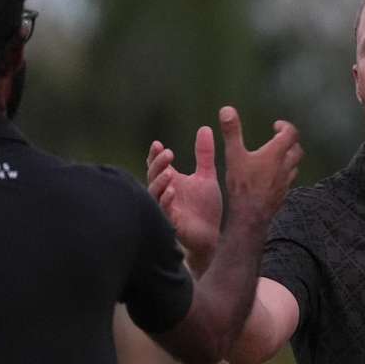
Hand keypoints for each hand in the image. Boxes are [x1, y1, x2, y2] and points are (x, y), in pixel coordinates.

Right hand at [146, 127, 222, 260]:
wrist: (211, 235)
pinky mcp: (170, 223)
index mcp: (170, 181)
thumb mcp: (206, 176)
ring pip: (154, 194)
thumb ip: (204, 154)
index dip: (155, 155)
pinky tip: (172, 191)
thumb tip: (204, 128)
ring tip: (169, 172)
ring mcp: (165, 208)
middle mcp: (164, 193)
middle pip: (152, 176)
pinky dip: (166, 201)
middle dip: (157, 165)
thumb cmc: (205, 208)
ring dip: (160, 182)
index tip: (158, 144)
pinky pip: (163, 211)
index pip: (157, 165)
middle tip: (168, 154)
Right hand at [217, 106, 302, 225]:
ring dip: (288, 159)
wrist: (250, 216)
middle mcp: (285, 167)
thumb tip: (227, 109)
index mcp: (276, 154)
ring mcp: (285, 183)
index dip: (285, 127)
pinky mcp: (282, 195)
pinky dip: (283, 175)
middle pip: (297, 150)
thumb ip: (231, 132)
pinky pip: (288, 181)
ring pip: (294, 166)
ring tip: (276, 157)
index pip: (291, 134)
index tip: (276, 126)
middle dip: (290, 143)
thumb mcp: (233, 155)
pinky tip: (272, 178)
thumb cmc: (242, 185)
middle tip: (278, 140)